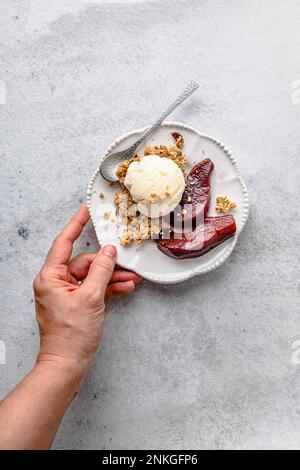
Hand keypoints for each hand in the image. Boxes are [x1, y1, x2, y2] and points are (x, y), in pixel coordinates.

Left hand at [33, 205, 140, 379]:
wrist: (68, 364)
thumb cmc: (71, 335)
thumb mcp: (91, 298)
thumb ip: (101, 271)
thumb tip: (109, 252)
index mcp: (50, 277)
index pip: (64, 243)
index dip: (75, 224)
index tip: (85, 211)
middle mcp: (56, 283)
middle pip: (84, 262)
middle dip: (107, 264)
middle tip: (127, 264)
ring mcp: (66, 294)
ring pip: (92, 276)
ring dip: (112, 277)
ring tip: (132, 279)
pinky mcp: (76, 304)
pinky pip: (93, 289)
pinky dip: (108, 288)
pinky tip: (125, 288)